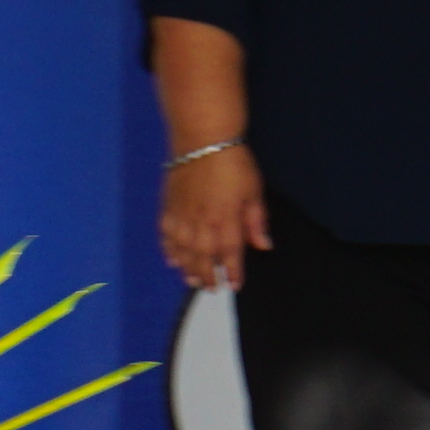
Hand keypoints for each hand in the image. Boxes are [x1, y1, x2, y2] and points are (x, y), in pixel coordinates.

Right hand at [161, 144, 272, 289]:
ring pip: (183, 250)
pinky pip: (166, 235)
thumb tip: (263, 246)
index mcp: (225, 219)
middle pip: (204, 257)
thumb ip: (256, 221)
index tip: (235, 285)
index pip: (230, 253)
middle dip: (208, 275)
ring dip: (188, 268)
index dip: (233, 272)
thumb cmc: (234, 163)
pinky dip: (169, 249)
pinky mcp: (168, 207)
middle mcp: (201, 222)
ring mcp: (182, 215)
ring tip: (192, 281)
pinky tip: (173, 259)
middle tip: (211, 289)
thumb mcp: (254, 191)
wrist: (202, 140)